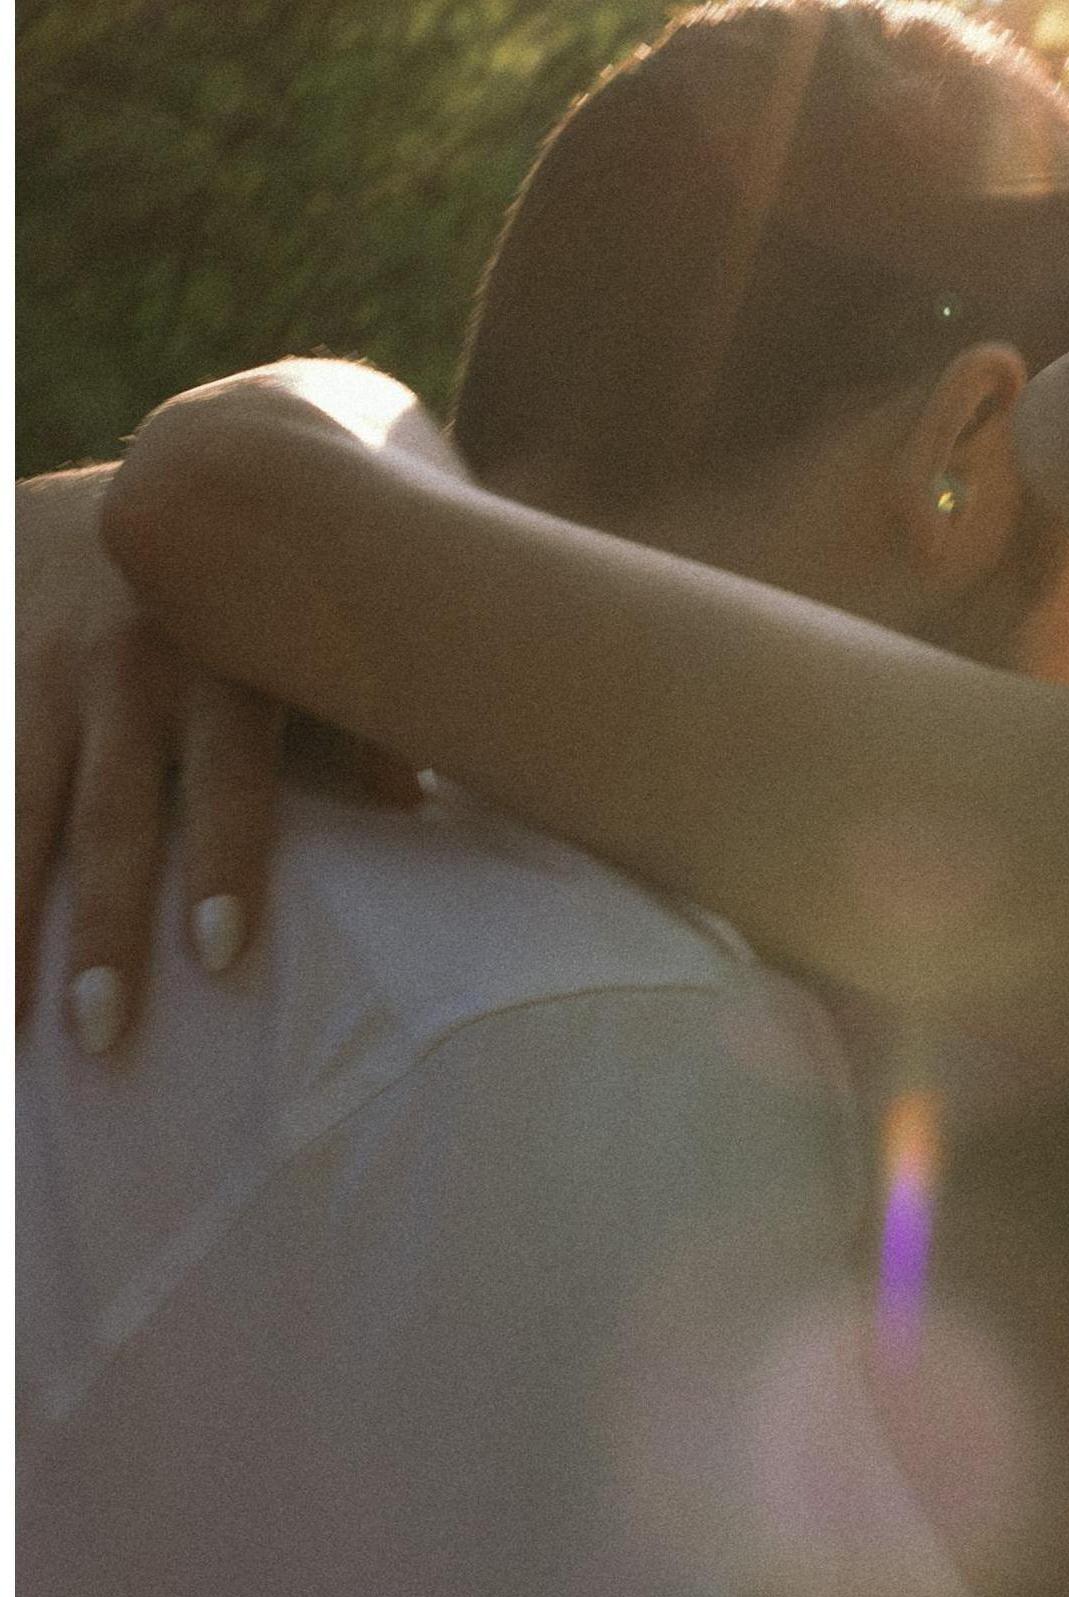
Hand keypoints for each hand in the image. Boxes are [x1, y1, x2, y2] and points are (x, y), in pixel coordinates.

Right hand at [17, 466, 412, 1054]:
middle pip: (109, 815)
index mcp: (230, 660)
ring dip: (7, 916)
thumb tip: (411, 803)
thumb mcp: (327, 629)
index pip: (229, 777)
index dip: (225, 861)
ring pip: (14, 802)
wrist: (161, 475)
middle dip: (100, 928)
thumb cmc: (280, 581)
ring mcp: (40, 660)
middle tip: (100, 1033)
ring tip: (7, 1023)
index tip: (224, 956)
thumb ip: (358, 716)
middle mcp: (127, 664)